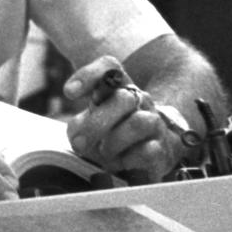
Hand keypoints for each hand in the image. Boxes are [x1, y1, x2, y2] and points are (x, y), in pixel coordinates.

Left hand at [63, 57, 184, 180]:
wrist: (151, 155)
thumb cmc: (112, 137)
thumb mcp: (90, 127)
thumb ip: (79, 127)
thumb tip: (78, 135)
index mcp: (119, 89)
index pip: (110, 68)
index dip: (89, 75)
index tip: (69, 93)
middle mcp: (139, 101)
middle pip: (123, 98)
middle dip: (97, 122)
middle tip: (80, 143)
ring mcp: (154, 123)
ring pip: (138, 123)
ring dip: (114, 141)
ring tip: (105, 153)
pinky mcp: (162, 149)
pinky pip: (149, 151)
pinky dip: (131, 159)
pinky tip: (123, 164)